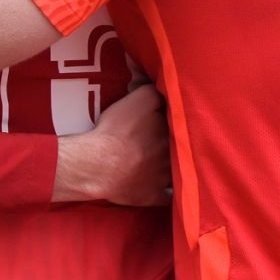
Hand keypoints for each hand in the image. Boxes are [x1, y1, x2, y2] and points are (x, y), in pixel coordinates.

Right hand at [52, 84, 172, 206]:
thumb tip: (163, 82)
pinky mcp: (152, 196)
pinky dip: (168, 194)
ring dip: (176, 166)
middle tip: (168, 139)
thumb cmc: (117, 130)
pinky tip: (168, 189)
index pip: (180, 122)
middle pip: (180, 147)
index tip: (170, 118)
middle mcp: (173, 155)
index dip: (175, 119)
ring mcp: (164, 178)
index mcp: (171, 132)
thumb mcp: (139, 99)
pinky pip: (166, 197)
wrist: (98, 165)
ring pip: (177, 171)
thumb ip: (155, 89)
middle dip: (179, 143)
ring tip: (171, 162)